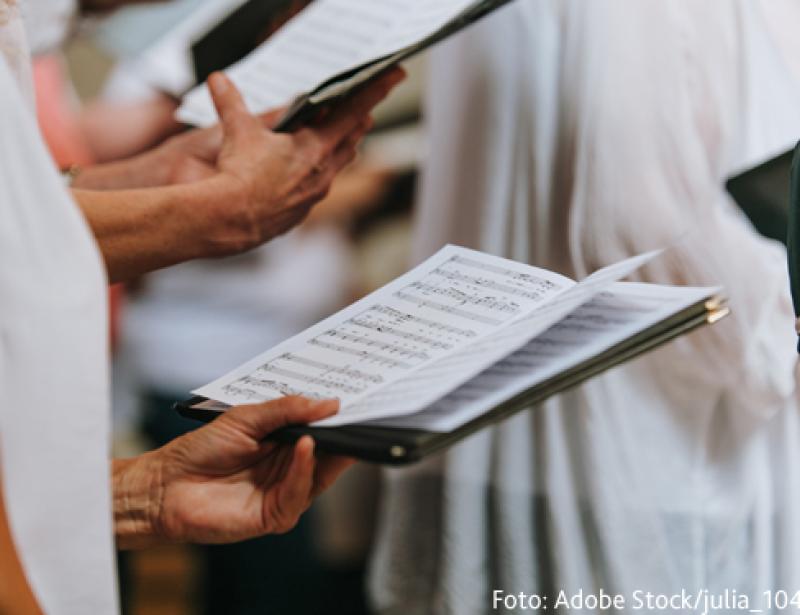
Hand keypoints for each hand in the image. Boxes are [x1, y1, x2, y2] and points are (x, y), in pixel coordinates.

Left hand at [115, 397, 354, 547]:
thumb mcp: (247, 418)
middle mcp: (289, 470)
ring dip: (325, 454)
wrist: (164, 484)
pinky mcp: (273, 516)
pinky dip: (304, 472)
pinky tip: (304, 450)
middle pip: (328, 457)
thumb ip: (288, 410)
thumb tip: (329, 403)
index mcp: (286, 445)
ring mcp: (283, 493)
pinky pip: (298, 495)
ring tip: (323, 430)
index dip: (340, 421)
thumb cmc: (201, 449)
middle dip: (344, 438)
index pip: (323, 434)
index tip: (359, 403)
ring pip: (319, 477)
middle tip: (358, 418)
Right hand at [197, 69, 403, 253]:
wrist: (230, 221)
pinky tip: (308, 174)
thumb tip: (218, 79)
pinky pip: (318, 189)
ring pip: (337, 166)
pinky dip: (318, 176)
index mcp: (316, 147)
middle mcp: (323, 172)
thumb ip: (231, 102)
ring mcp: (315, 194)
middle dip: (358, 123)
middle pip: (350, 140)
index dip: (374, 92)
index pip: (353, 112)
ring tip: (343, 139)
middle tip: (367, 110)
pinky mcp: (301, 212)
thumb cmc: (239, 177)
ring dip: (342, 150)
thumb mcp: (237, 131)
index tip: (393, 78)